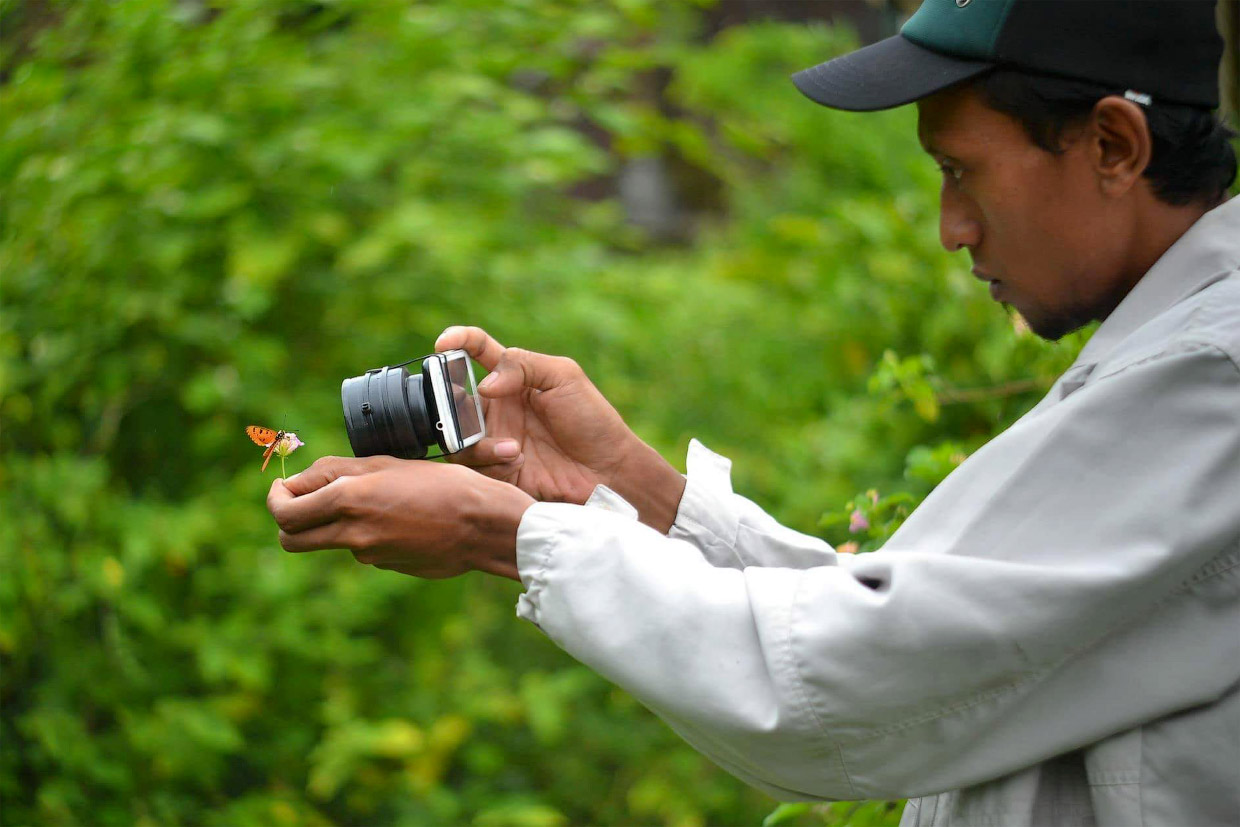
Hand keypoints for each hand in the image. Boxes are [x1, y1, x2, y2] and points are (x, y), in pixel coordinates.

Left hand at [267, 455, 533, 580]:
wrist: (485, 526)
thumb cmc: (444, 485)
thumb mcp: (389, 464)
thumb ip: (339, 472)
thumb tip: (303, 481)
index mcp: (348, 501)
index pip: (284, 513)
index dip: (277, 499)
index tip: (284, 489)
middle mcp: (353, 534)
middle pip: (292, 540)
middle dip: (288, 522)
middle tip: (302, 503)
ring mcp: (370, 556)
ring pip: (333, 542)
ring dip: (338, 524)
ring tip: (376, 502)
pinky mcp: (389, 567)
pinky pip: (367, 551)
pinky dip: (373, 535)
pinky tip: (405, 519)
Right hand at [435, 326, 685, 530]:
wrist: (608, 469)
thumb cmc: (592, 419)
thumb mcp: (563, 377)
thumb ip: (522, 366)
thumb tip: (484, 385)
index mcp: (512, 379)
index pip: (477, 352)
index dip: (458, 341)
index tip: (443, 343)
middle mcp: (498, 408)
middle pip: (453, 399)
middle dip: (451, 406)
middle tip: (466, 414)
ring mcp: (495, 439)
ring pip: (456, 436)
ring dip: (476, 441)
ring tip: (513, 448)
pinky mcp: (497, 470)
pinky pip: (472, 466)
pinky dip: (490, 461)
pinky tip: (519, 461)